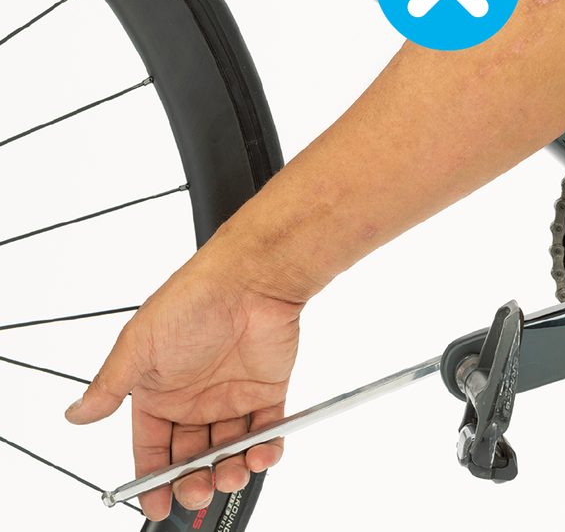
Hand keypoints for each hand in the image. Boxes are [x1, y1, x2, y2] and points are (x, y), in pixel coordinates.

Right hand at [64, 234, 305, 520]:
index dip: (153, 478)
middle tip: (198, 492)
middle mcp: (195, 397)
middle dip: (193, 480)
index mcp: (160, 390)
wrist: (249, 280)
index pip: (151, 445)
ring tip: (230, 474)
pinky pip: (268, 430)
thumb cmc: (192, 302)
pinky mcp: (268, 390)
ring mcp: (232, 395)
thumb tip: (76, 414)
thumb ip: (111, 387)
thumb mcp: (138, 346)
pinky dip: (266, 449)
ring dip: (230, 469)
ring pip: (230, 448)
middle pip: (192, 455)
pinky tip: (261, 455)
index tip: (155, 504)